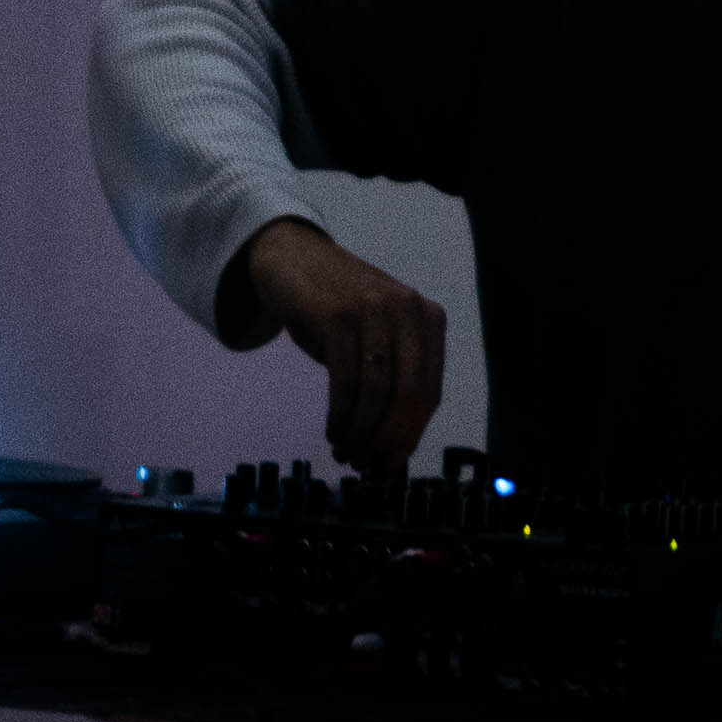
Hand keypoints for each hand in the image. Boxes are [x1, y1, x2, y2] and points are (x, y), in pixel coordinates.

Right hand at [229, 216, 448, 472]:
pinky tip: (334, 430)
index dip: (410, 436)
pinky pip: (346, 382)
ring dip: (361, 434)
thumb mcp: (377, 337)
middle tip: (365, 465)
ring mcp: (374, 309)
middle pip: (409, 397)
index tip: (390, 464)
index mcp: (429, 319)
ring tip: (345, 452)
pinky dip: (341, 416)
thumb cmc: (335, 309)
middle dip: (387, 441)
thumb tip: (396, 450)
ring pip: (378, 393)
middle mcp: (409, 310)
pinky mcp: (339, 315)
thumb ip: (394, 379)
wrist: (290, 257)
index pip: (430, 393)